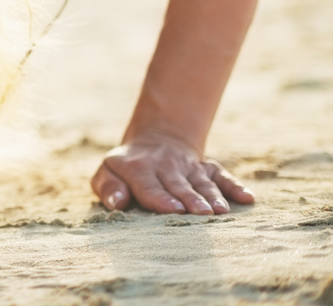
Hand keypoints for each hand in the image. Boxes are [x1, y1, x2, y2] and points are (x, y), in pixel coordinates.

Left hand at [90, 131, 253, 214]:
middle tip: (202, 213)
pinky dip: (235, 186)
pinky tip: (247, 198)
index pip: (149, 186)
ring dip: (212, 196)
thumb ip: (108, 188)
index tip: (174, 209)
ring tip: (221, 211)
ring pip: (202, 182)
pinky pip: (222, 176)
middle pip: (179, 185)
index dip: (161, 198)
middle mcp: (165, 167)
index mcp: (138, 169)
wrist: (155, 141)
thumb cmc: (126, 168)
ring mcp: (188, 166)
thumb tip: (117, 203)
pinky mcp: (206, 168)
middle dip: (191, 199)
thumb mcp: (106, 173)